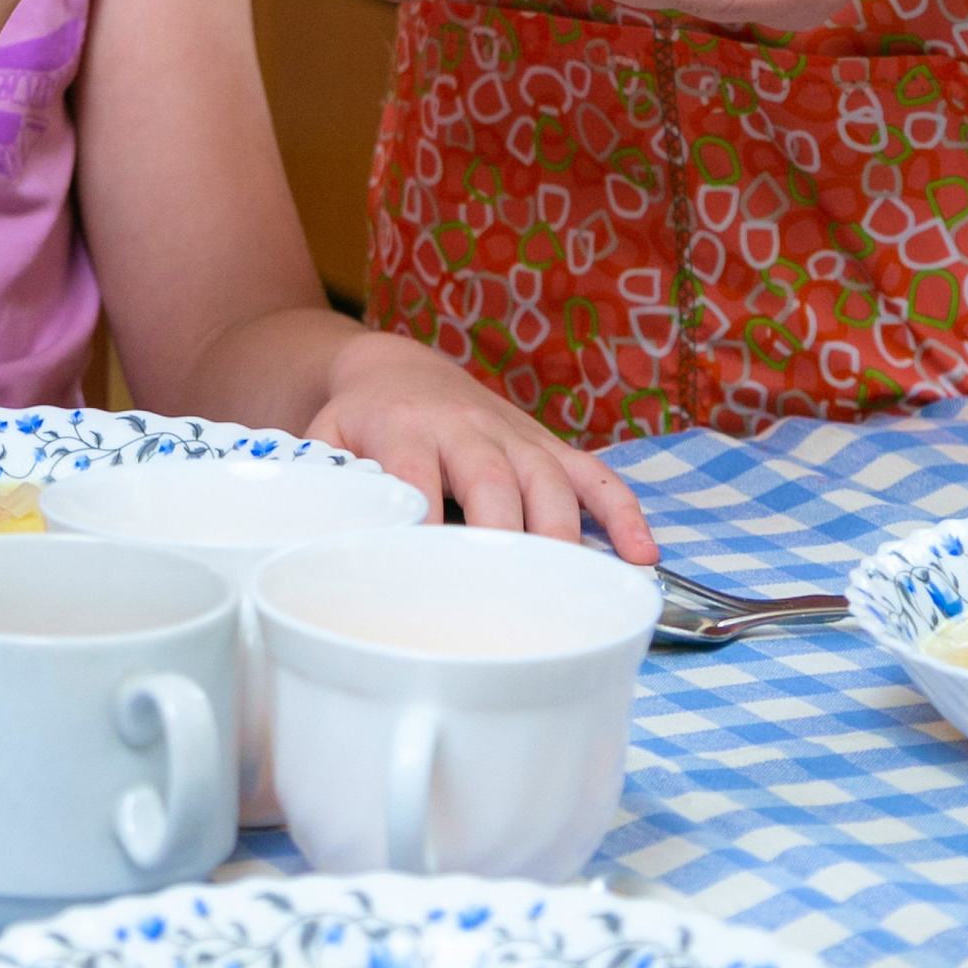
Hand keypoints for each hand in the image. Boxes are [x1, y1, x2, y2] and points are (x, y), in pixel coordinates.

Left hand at [308, 328, 656, 561]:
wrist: (395, 368)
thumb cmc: (359, 426)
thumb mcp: (326, 446)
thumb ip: (328, 491)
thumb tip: (326, 553)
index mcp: (404, 428)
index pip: (417, 477)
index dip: (424, 526)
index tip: (427, 581)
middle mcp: (465, 425)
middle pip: (493, 478)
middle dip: (505, 535)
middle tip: (509, 598)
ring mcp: (513, 433)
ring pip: (550, 477)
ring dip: (563, 533)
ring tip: (574, 593)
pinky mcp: (545, 443)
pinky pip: (594, 472)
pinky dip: (623, 510)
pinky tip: (642, 555)